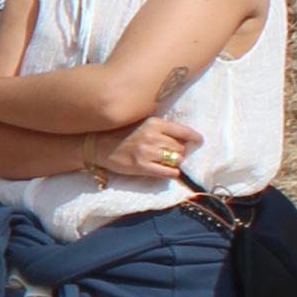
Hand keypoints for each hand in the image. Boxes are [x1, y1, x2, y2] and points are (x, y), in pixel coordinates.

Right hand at [84, 117, 200, 182]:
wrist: (98, 145)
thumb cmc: (120, 133)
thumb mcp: (141, 123)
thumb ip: (160, 127)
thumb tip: (182, 138)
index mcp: (154, 123)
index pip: (183, 131)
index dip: (194, 137)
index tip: (199, 141)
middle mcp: (153, 137)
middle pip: (181, 148)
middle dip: (180, 151)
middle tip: (172, 153)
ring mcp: (147, 152)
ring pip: (176, 160)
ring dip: (175, 162)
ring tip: (167, 161)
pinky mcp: (142, 167)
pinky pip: (167, 172)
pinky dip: (172, 173)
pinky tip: (169, 171)